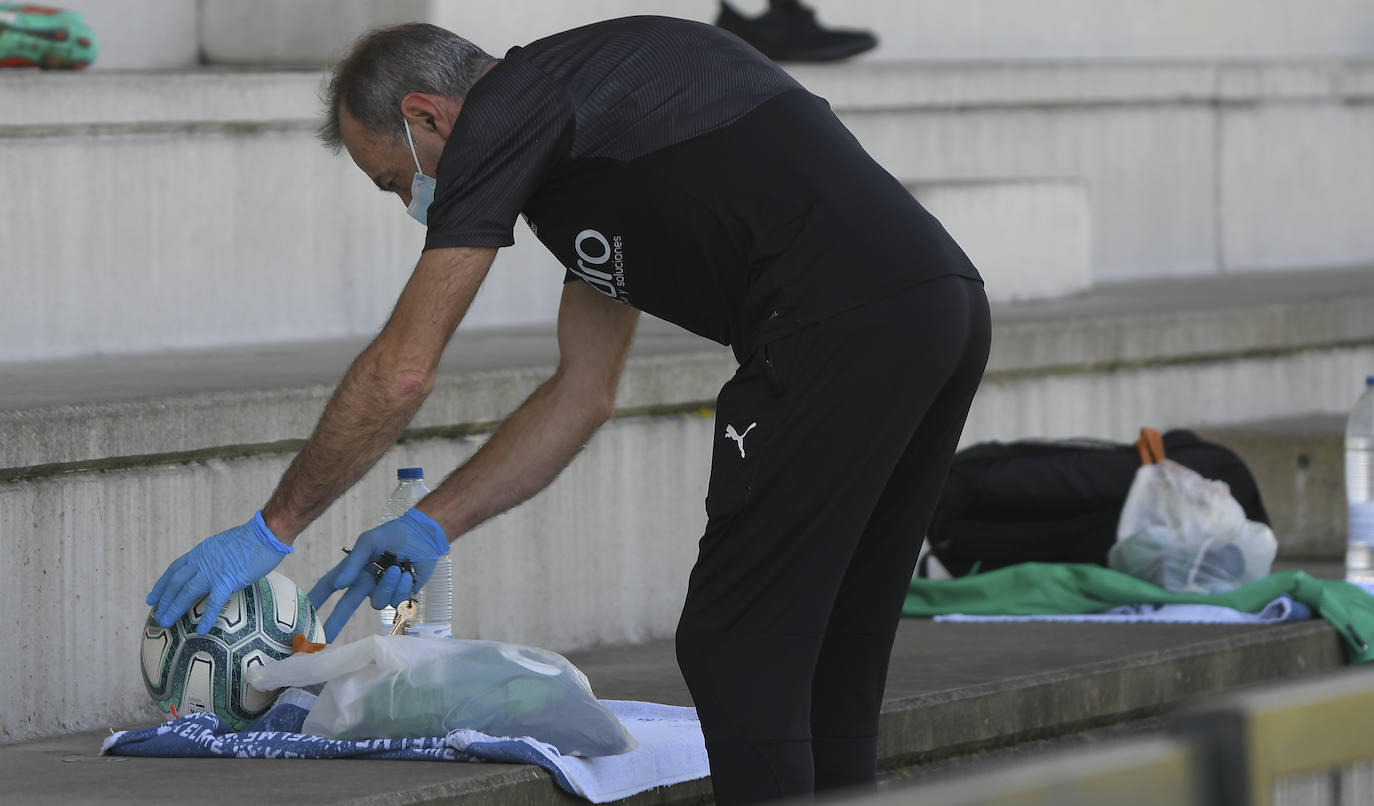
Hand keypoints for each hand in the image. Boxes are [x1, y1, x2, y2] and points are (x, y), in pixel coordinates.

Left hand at [147, 512, 292, 634]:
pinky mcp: (228, 580)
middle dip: (163, 599)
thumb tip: (216, 567)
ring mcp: (213, 571)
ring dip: (174, 608)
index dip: (162, 584)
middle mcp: (202, 561)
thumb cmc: (253, 538)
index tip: (153, 597)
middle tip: (156, 615)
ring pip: (186, 592)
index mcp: (201, 552)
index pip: (175, 569)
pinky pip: (214, 602)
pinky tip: (201, 630)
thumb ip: (216, 557)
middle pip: (176, 582)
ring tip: (165, 623)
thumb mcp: (225, 544)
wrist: (266, 534)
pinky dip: (206, 617)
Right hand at [307, 508, 448, 641]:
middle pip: (346, 606)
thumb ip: (353, 562)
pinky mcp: (400, 596)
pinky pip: (395, 601)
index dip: (316, 598)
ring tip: (396, 568)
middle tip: (325, 639)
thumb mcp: (369, 542)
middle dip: (335, 622)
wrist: (424, 536)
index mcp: (354, 569)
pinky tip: (407, 573)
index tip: (301, 614)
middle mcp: (366, 583)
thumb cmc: (394, 535)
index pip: (330, 585)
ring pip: (377, 603)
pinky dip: (402, 588)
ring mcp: (383, 590)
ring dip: (387, 586)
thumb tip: (339, 584)